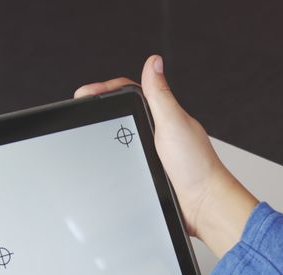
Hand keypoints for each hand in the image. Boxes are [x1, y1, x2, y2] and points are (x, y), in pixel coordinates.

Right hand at [74, 55, 258, 257]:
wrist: (202, 204)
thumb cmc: (196, 166)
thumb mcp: (173, 122)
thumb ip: (160, 94)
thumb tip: (154, 61)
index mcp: (163, 113)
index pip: (128, 91)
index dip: (105, 90)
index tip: (84, 95)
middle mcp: (158, 129)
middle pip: (122, 112)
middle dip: (100, 110)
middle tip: (79, 113)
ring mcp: (153, 151)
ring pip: (121, 137)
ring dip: (105, 135)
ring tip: (86, 134)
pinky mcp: (150, 171)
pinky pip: (125, 159)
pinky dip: (112, 158)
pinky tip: (105, 161)